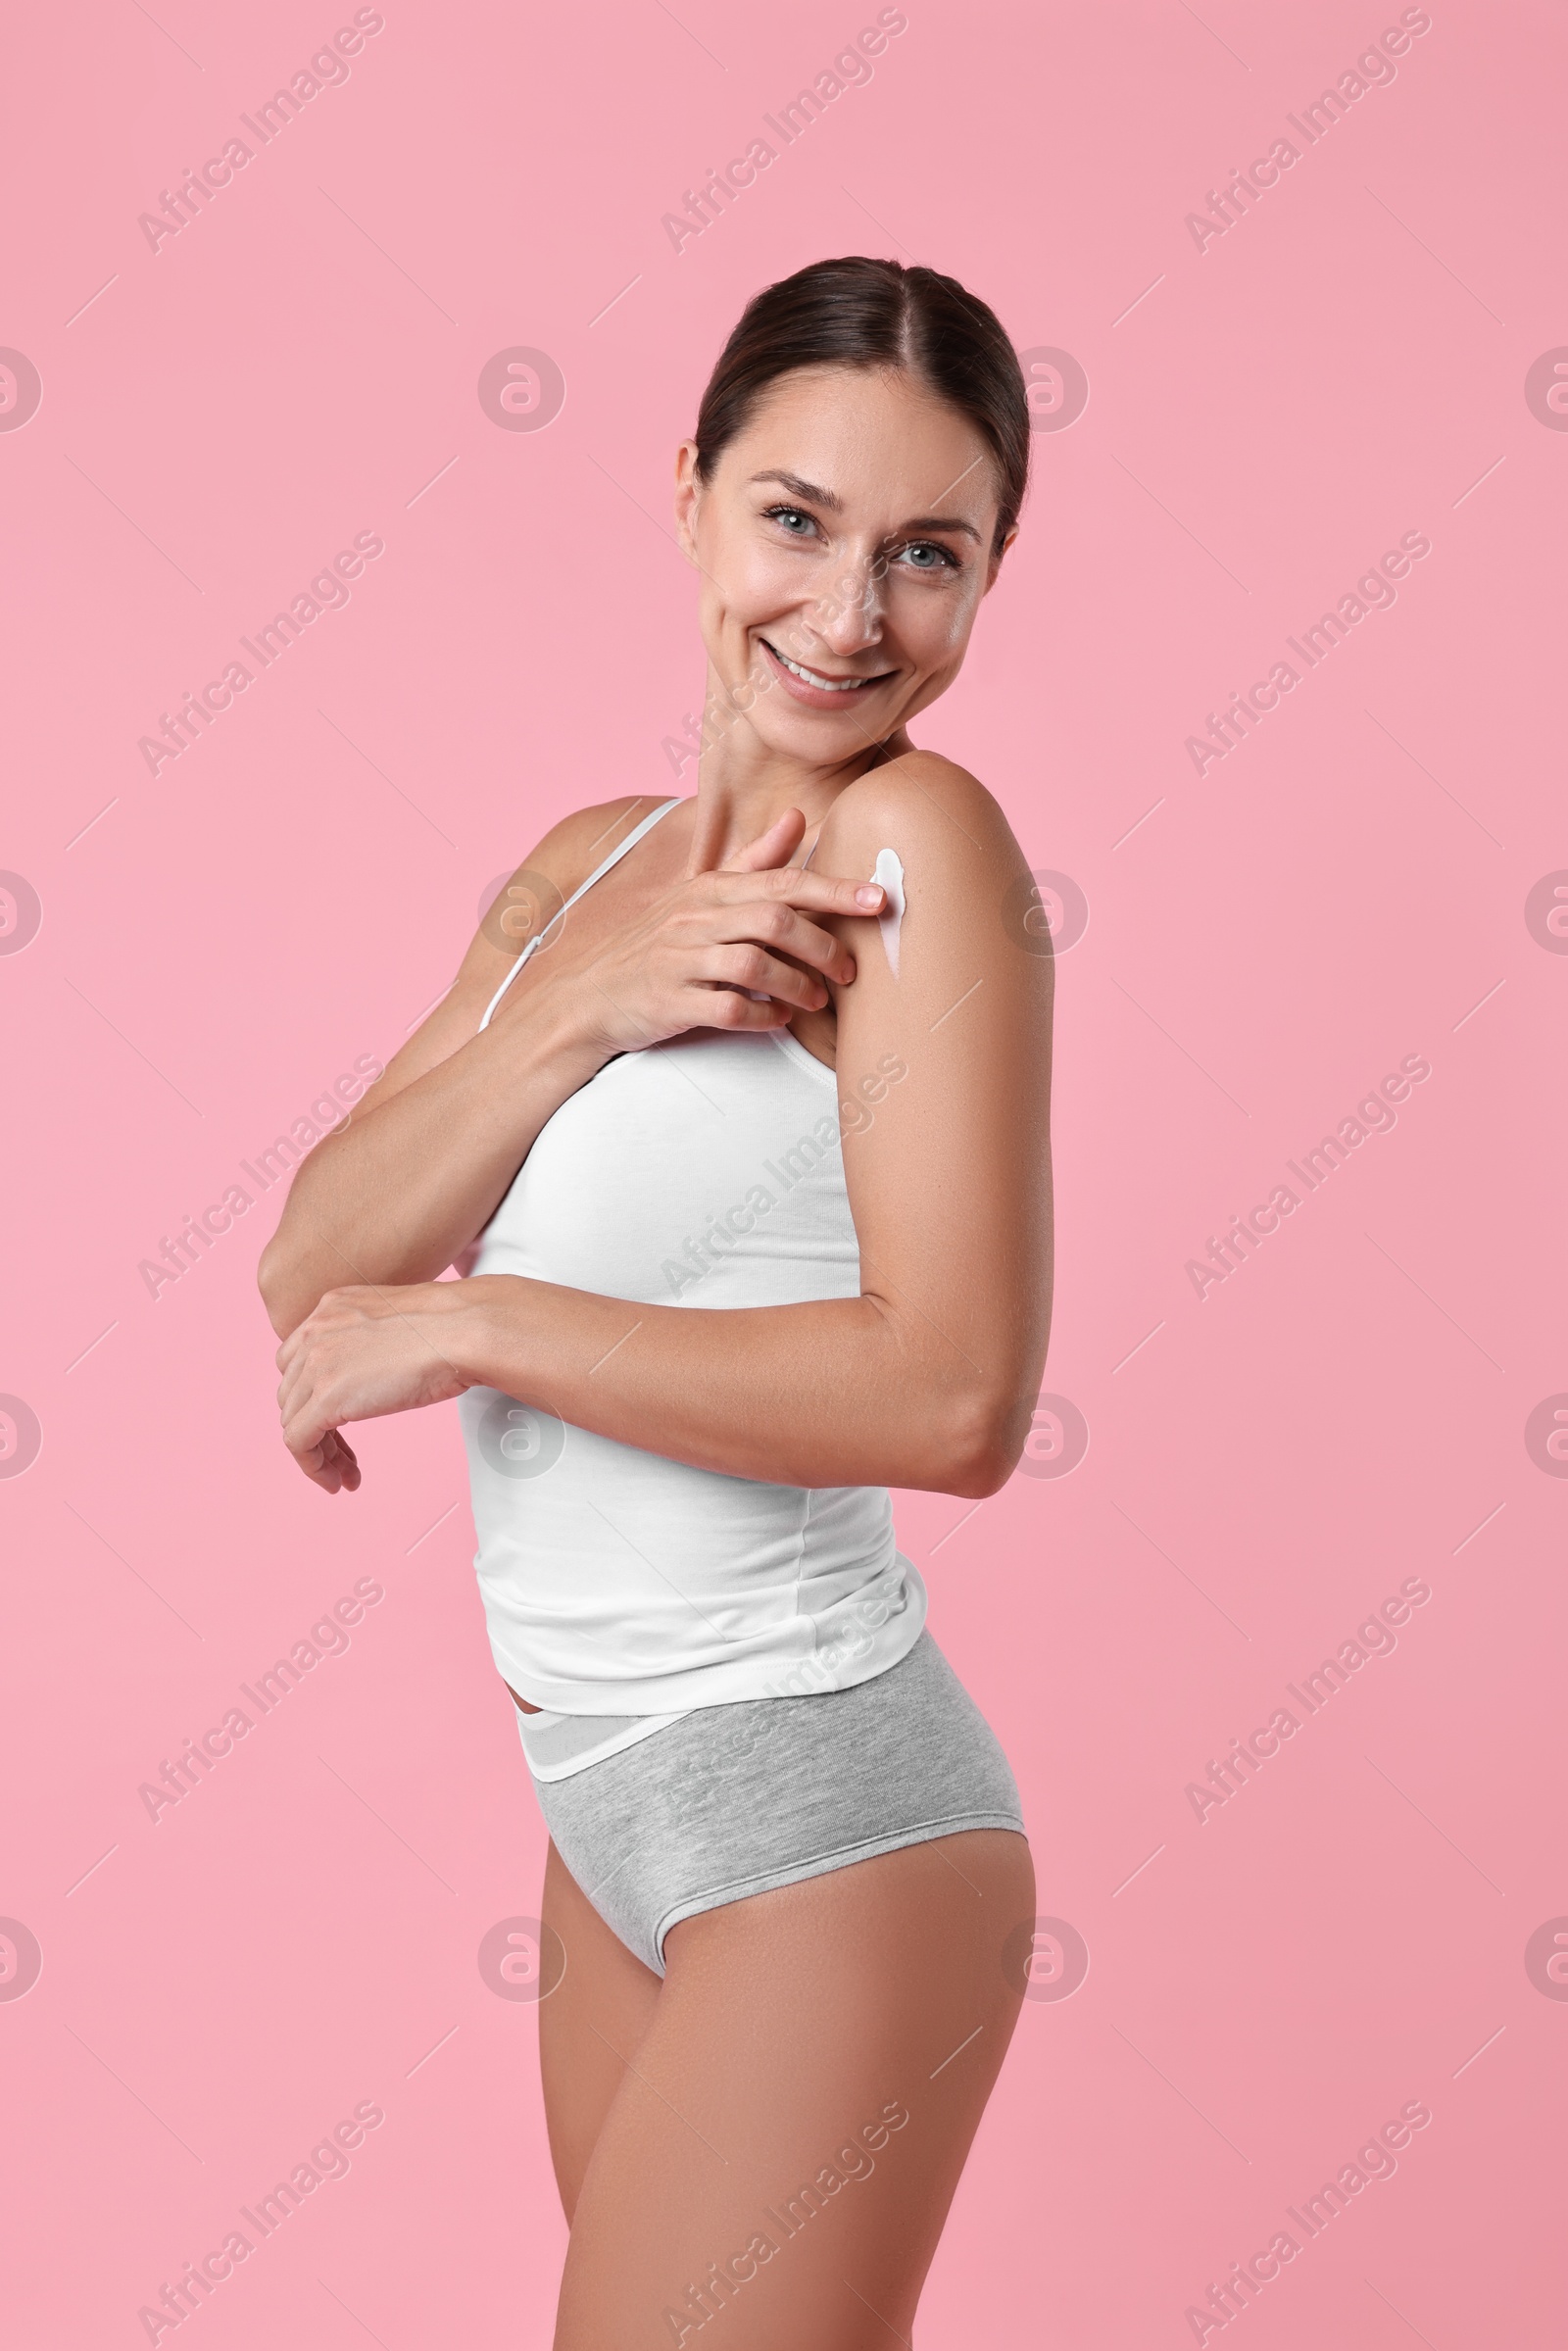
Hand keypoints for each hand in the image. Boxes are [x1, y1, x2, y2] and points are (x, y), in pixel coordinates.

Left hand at [275, 1283, 472, 1491]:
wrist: (464, 1331)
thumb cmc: (453, 1326)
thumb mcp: (397, 1323)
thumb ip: (372, 1341)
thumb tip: (376, 1371)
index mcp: (332, 1307)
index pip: (299, 1359)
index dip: (314, 1395)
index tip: (337, 1419)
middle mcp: (315, 1331)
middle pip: (292, 1392)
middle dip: (315, 1426)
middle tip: (342, 1453)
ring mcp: (316, 1363)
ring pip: (292, 1419)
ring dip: (318, 1451)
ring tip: (344, 1473)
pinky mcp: (325, 1398)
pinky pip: (298, 1442)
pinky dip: (313, 1467)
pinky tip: (335, 1481)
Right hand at [512, 807, 885, 1057]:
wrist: (591, 996)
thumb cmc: (659, 946)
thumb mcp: (702, 895)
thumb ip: (755, 861)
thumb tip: (799, 817)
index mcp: (710, 889)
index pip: (782, 881)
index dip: (834, 889)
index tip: (879, 899)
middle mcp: (695, 918)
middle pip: (775, 920)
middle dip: (824, 945)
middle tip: (851, 971)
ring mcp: (680, 960)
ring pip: (754, 965)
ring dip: (798, 986)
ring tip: (818, 1001)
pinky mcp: (670, 1001)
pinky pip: (727, 1008)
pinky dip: (761, 1016)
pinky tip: (777, 1019)